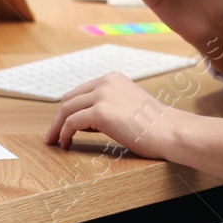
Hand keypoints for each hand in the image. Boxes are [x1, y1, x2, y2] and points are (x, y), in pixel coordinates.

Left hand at [44, 71, 186, 157]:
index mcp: (112, 78)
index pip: (80, 91)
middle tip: (52, 135)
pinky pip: (71, 123)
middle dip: (58, 118)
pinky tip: (65, 144)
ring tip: (55, 141)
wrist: (170, 131)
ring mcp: (102, 95)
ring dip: (57, 127)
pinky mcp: (100, 112)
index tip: (61, 124)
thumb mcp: (128, 106)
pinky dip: (64, 134)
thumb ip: (108, 106)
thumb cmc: (154, 125)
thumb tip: (83, 121)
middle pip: (69, 98)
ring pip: (67, 110)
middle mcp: (105, 82)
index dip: (68, 109)